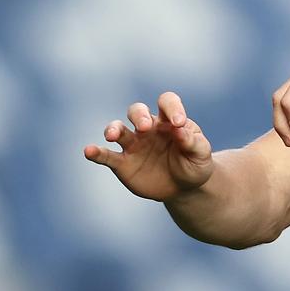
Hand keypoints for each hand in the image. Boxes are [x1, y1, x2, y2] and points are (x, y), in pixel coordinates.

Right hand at [83, 92, 213, 201]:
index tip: (178, 123)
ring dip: (113, 129)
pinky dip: (96, 152)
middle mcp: (148, 128)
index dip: (172, 107)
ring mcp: (134, 145)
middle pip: (136, 111)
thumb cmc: (194, 164)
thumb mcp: (201, 154)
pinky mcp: (122, 163)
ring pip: (118, 129)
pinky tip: (88, 151)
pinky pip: (106, 155)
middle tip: (144, 127)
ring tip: (112, 135)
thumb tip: (180, 129)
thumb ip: (193, 141)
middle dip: (138, 115)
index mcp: (170, 121)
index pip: (167, 102)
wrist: (184, 187)